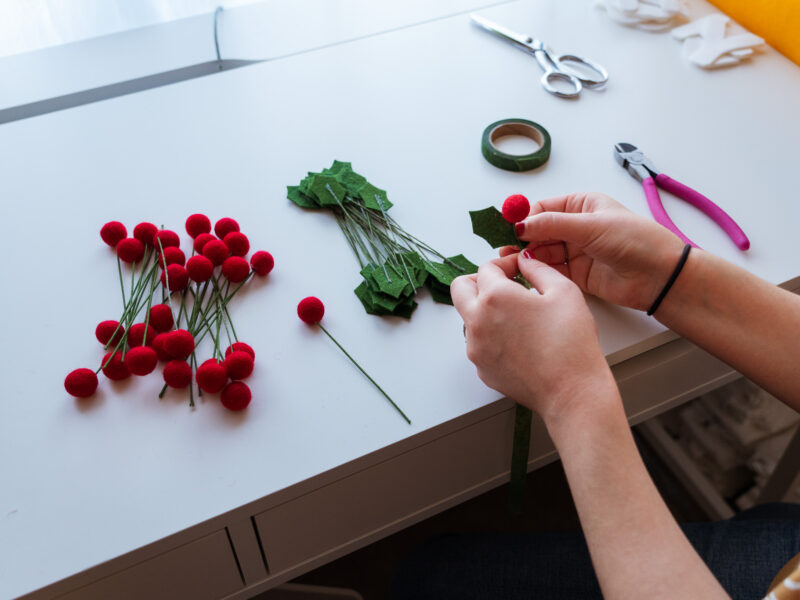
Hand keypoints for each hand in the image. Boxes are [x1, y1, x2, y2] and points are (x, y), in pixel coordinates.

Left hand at [451, 252, 616, 423]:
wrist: (572, 392)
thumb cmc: (571, 344)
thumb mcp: (564, 291)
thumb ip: (538, 268)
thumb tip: (525, 262)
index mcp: (494, 297)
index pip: (487, 268)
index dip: (505, 264)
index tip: (519, 269)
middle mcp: (477, 321)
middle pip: (461, 289)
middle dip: (479, 281)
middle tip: (504, 284)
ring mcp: (476, 348)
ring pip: (468, 318)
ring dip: (485, 309)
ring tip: (517, 315)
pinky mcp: (482, 368)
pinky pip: (479, 343)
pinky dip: (492, 335)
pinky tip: (519, 341)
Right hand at [504, 193, 684, 310]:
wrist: (659, 276)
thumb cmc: (635, 240)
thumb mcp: (591, 226)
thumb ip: (553, 224)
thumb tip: (521, 225)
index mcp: (581, 205)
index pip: (543, 208)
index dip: (524, 217)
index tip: (509, 226)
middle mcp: (576, 227)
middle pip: (539, 231)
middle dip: (521, 238)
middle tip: (504, 247)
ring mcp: (575, 251)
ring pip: (542, 251)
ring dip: (526, 256)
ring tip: (510, 261)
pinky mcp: (576, 274)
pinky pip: (550, 270)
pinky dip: (537, 272)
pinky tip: (525, 272)